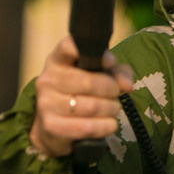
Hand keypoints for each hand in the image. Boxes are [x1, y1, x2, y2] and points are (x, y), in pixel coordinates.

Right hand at [29, 36, 133, 156]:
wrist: (57, 124)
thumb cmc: (84, 91)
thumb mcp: (103, 75)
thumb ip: (118, 73)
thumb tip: (126, 86)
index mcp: (58, 60)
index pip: (68, 46)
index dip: (90, 51)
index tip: (108, 62)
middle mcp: (47, 79)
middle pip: (88, 82)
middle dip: (111, 89)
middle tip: (116, 94)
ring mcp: (46, 103)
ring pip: (91, 107)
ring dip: (111, 109)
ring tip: (113, 108)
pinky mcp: (51, 126)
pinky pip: (87, 127)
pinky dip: (105, 126)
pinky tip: (110, 124)